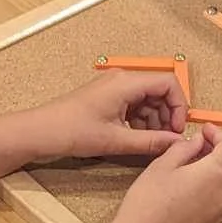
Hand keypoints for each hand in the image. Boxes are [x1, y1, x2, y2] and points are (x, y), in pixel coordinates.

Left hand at [43, 71, 187, 161]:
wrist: (42, 132)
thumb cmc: (72, 131)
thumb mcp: (116, 141)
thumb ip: (151, 142)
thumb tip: (176, 143)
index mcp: (126, 83)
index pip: (169, 83)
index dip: (179, 106)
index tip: (177, 129)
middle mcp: (122, 80)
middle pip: (160, 92)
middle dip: (167, 116)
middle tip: (165, 140)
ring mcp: (114, 88)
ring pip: (148, 100)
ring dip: (154, 121)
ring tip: (149, 143)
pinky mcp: (108, 98)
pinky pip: (134, 105)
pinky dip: (140, 121)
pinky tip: (136, 139)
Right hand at [108, 126, 221, 222]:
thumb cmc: (149, 202)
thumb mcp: (163, 164)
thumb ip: (185, 148)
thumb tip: (198, 142)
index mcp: (215, 173)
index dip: (219, 134)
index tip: (206, 129)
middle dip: (220, 150)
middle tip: (201, 144)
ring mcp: (221, 211)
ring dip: (219, 169)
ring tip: (196, 163)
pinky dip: (215, 186)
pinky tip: (195, 184)